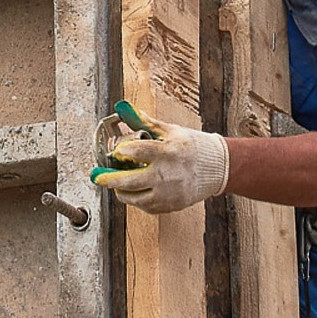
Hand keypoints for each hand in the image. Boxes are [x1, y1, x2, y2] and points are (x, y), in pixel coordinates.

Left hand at [98, 117, 228, 212]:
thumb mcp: (172, 131)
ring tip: (115, 184)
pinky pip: (146, 206)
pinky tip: (133, 191)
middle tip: (98, 177)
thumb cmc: (195, 146)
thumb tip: (129, 111)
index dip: (121, 151)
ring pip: (134, 198)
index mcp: (167, 152)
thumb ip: (148, 123)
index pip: (137, 152)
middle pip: (129, 181)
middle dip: (109, 179)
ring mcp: (168, 193)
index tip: (114, 151)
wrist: (219, 168)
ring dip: (120, 191)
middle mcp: (166, 175)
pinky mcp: (171, 205)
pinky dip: (136, 199)